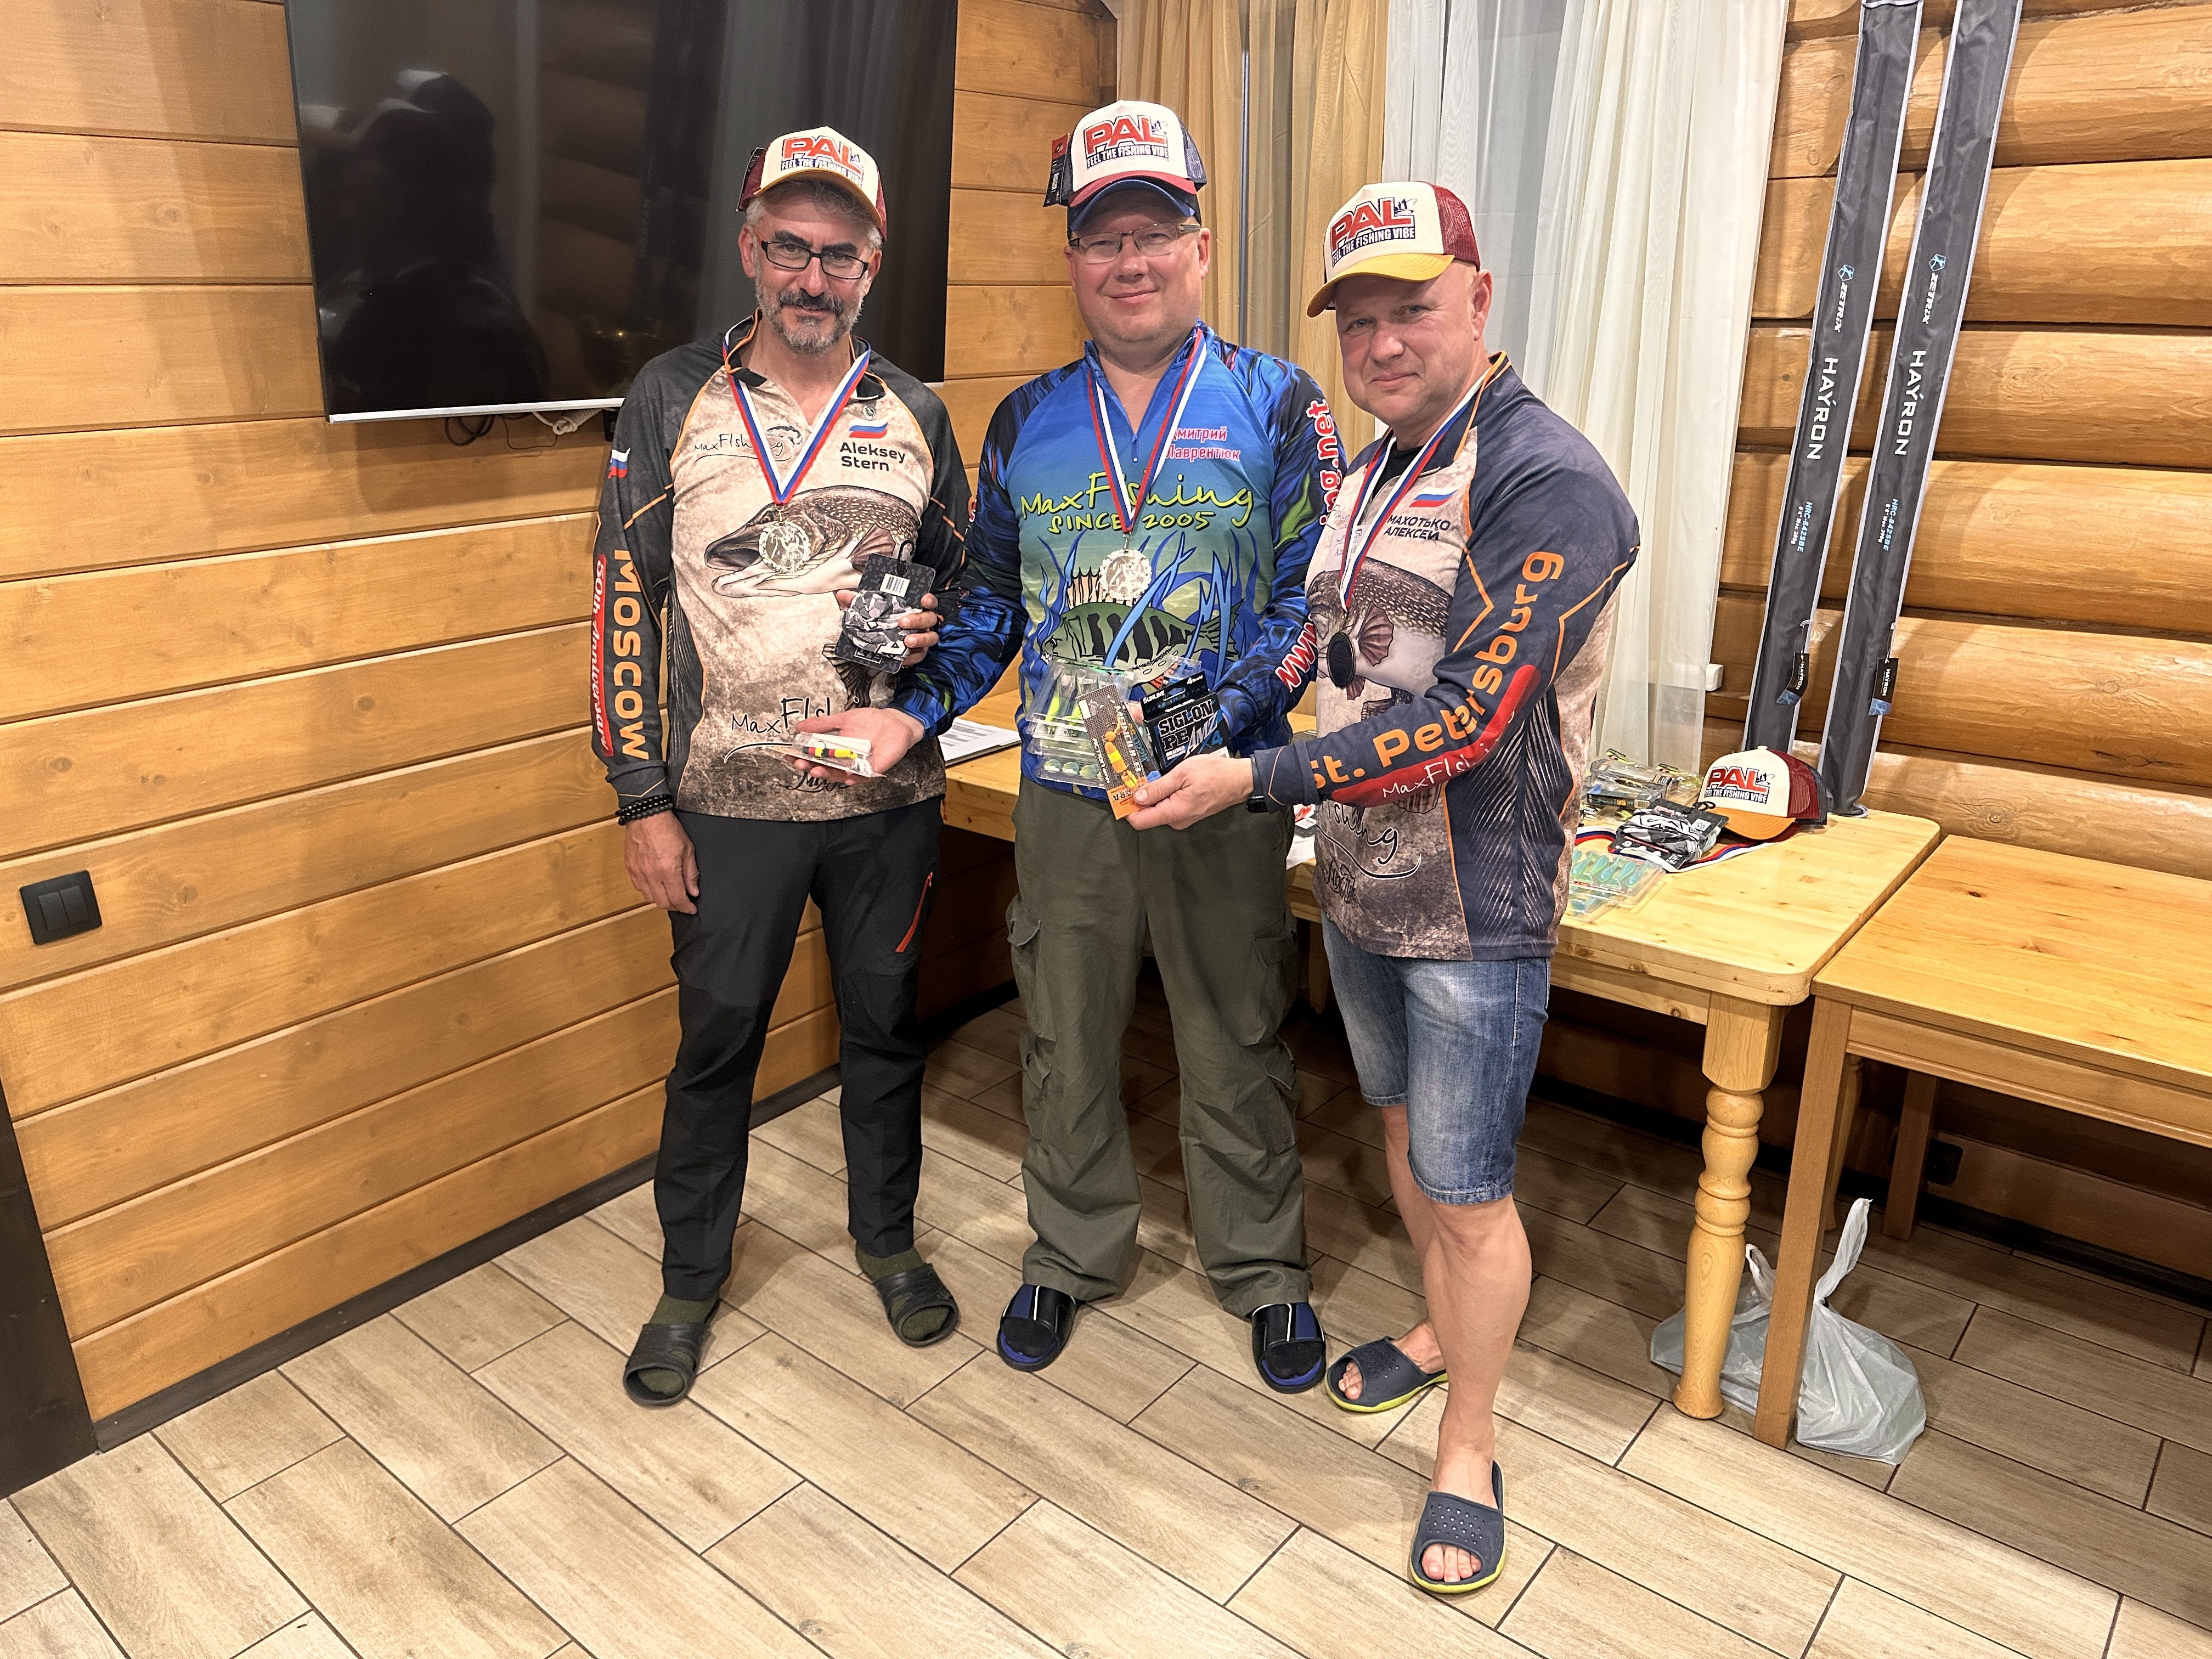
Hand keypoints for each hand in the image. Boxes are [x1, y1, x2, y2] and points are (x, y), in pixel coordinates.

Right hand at [624, 812, 697, 912]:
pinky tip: (656, 886)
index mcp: (668, 870)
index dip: (686, 907)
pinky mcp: (630, 868)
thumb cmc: (667, 827)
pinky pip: (639, 888)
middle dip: (675, 907)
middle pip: (663, 903)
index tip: (691, 909)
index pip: (678, 899)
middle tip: (683, 903)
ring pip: (649, 898)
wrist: (646, 815)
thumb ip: (691, 873)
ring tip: (670, 895)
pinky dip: (649, 892)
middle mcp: (651, 875)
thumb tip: (693, 890)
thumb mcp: (688, 849)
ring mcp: (639, 873)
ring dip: (661, 900)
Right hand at [791, 707, 927, 784]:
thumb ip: (823, 725)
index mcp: (837, 751)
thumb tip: (800, 726)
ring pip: (841, 776)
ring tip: (817, 770)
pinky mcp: (875, 768)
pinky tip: (848, 778)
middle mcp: (846, 762)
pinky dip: (856, 778)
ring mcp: (860, 766)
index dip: (803, 759)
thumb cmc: (871, 722)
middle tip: (801, 764)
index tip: (790, 757)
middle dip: (812, 768)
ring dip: (829, 774)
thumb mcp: (844, 719)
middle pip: (826, 770)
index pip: (816, 759)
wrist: (895, 722)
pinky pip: (864, 776)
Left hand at [836, 586, 940, 667]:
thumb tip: (843, 596)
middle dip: (918, 620)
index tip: (923, 599)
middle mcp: (923, 623)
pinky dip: (911, 657)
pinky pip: (919, 656)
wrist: (881, 642)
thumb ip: (858, 602)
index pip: (929, 601)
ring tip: (907, 641)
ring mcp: (923, 638)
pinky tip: (902, 657)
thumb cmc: (883, 621)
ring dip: (919, 639)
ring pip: (930, 638)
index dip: (929, 599)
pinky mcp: (919, 653)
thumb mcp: (870, 610)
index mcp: (915, 608)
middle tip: (903, 622)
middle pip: (929, 619)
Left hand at [1125, 753, 1254, 829]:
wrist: (1240, 780)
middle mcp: (1177, 820)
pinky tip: (1168, 781)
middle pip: (1147, 814)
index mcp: (1174, 812)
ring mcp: (1183, 818)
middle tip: (1139, 776)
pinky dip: (1164, 795)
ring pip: (1158, 809)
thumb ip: (1157, 788)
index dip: (1127, 807)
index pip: (1139, 821)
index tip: (1122, 792)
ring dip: (1152, 795)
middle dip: (1140, 798)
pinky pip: (1169, 806)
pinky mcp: (1188, 813)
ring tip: (1157, 775)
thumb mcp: (1182, 774)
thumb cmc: (1214, 774)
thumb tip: (1136, 797)